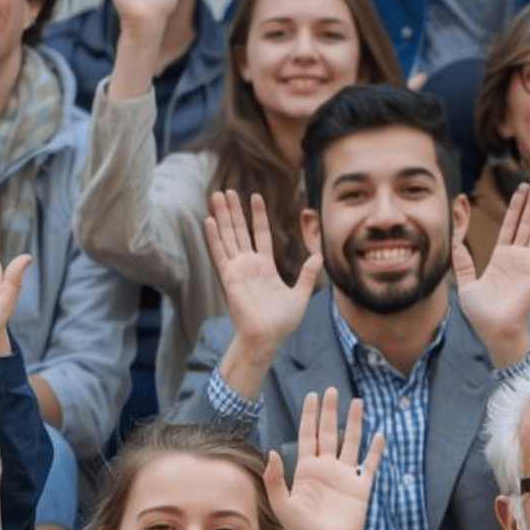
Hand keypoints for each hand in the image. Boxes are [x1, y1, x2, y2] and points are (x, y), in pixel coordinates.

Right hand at [207, 189, 318, 357]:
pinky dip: (214, 237)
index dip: (258, 215)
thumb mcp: (301, 294)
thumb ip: (308, 274)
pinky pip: (220, 253)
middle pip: (239, 231)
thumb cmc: (282, 323)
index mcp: (264, 268)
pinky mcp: (229, 278)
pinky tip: (210, 220)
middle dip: (234, 210)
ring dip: (222, 216)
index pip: (260, 235)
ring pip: (228, 236)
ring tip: (216, 195)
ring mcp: (237, 270)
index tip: (255, 196)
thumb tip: (320, 257)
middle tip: (227, 190)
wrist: (267, 339)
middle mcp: (249, 266)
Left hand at [265, 388, 385, 529]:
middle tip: (331, 390)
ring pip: (351, 442)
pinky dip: (376, 451)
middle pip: (328, 433)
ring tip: (357, 402)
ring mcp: (345, 477)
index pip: (307, 436)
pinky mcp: (361, 487)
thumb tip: (272, 451)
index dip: (309, 417)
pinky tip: (380, 435)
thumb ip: (275, 479)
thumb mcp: (282, 505)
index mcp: (306, 471)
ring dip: (354, 423)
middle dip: (329, 412)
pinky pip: (370, 465)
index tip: (312, 396)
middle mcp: (326, 470)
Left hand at [453, 183, 529, 365]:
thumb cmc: (481, 314)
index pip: (509, 227)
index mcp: (501, 260)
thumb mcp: (466, 281)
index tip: (518, 190)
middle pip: (526, 224)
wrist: (495, 331)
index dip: (514, 208)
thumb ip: (462, 259)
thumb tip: (455, 238)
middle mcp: (517, 259)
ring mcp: (528, 264)